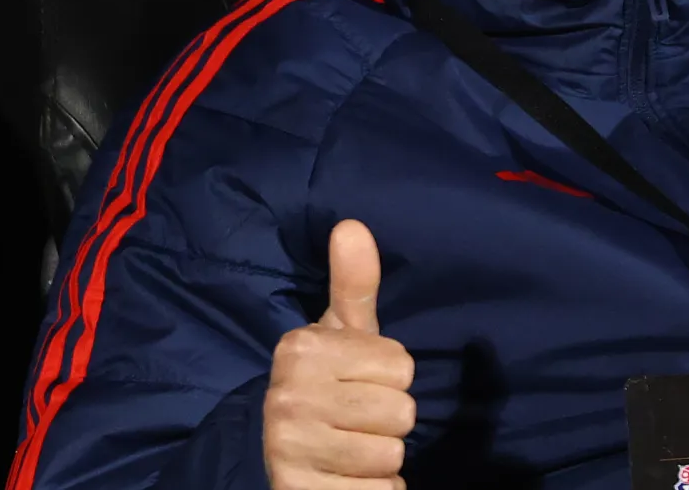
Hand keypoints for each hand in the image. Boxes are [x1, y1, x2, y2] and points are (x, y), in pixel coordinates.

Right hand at [264, 220, 416, 488]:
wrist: (289, 463)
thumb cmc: (330, 388)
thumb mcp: (344, 337)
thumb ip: (354, 285)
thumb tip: (352, 224)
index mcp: (300, 350)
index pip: (401, 366)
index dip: (390, 379)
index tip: (357, 383)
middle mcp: (286, 397)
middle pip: (401, 411)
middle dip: (389, 422)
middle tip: (355, 421)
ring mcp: (289, 450)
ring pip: (391, 454)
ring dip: (381, 460)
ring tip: (351, 451)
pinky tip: (347, 481)